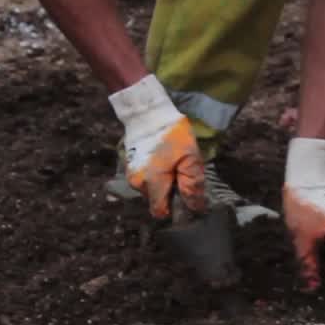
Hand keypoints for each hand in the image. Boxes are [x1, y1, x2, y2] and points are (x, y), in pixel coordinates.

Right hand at [110, 75, 206, 218]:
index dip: (175, 209)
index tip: (186, 196)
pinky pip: (146, 179)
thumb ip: (192, 185)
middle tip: (181, 172)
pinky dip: (156, 174)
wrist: (148, 112)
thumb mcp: (190, 158)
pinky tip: (163, 160)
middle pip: (157, 200)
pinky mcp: (129, 166)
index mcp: (152, 183)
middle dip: (171, 192)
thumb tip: (195, 207)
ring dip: (163, 182)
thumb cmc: (172, 134)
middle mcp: (137, 183)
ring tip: (172, 163)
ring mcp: (131, 174)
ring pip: (152, 189)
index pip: (161, 212)